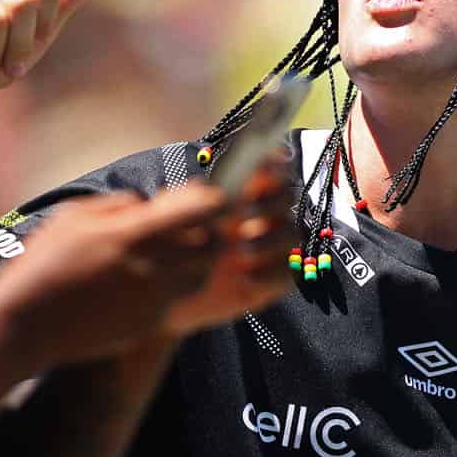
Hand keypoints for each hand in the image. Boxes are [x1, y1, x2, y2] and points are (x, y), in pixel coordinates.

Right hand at [0, 161, 295, 367]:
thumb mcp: (74, 217)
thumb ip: (119, 206)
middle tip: (192, 227)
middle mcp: (154, 268)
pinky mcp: (149, 325)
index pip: (204, 210)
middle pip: (214, 246)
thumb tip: (149, 203)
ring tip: (164, 256)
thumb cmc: (43, 264)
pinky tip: (137, 285)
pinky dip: (167, 289)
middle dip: (209, 234)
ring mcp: (154, 301)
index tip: (210, 195)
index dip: (214, 201)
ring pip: (200, 277)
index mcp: (136, 234)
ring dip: (193, 263)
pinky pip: (174, 301)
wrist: (23, 324)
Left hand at [166, 154, 296, 331]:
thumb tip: (206, 189)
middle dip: (269, 202)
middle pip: (284, 197)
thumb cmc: (170, 249)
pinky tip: (246, 276)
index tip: (265, 162)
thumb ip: (180, 203)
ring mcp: (269, 249)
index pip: (265, 171)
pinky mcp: (271, 279)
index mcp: (239, 195)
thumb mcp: (166, 221)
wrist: (170, 295)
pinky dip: (271, 272)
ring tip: (242, 251)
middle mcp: (260, 218)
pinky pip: (286, 272)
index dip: (271, 163)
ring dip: (270, 239)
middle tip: (243, 213)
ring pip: (289, 233)